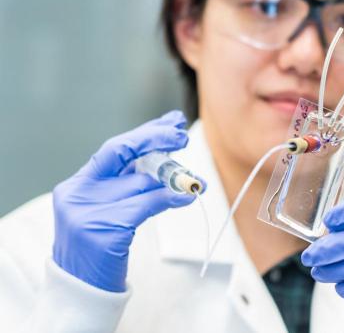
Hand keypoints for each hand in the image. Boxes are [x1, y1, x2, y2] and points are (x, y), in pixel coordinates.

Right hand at [53, 111, 197, 291]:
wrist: (81, 291)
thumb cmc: (99, 250)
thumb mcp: (106, 211)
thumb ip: (128, 187)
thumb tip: (168, 163)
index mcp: (75, 186)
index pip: (114, 149)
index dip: (144, 134)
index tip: (170, 123)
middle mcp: (77, 194)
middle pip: (122, 152)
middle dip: (156, 139)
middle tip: (183, 135)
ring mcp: (87, 213)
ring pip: (139, 181)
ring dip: (173, 177)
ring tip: (194, 180)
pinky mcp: (104, 232)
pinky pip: (145, 205)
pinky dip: (169, 198)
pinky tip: (186, 197)